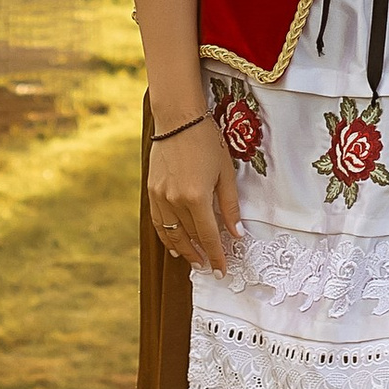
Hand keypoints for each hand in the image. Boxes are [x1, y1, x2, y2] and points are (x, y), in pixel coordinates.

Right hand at [147, 116, 240, 273]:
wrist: (178, 118)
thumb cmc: (206, 140)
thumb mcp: (226, 173)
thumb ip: (230, 206)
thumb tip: (237, 233)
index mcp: (196, 197)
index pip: (208, 236)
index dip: (216, 255)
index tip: (221, 269)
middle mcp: (175, 200)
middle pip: (189, 236)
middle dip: (201, 254)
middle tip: (209, 265)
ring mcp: (160, 196)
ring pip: (171, 233)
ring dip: (182, 249)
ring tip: (193, 259)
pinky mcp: (151, 190)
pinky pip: (158, 221)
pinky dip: (166, 235)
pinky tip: (172, 244)